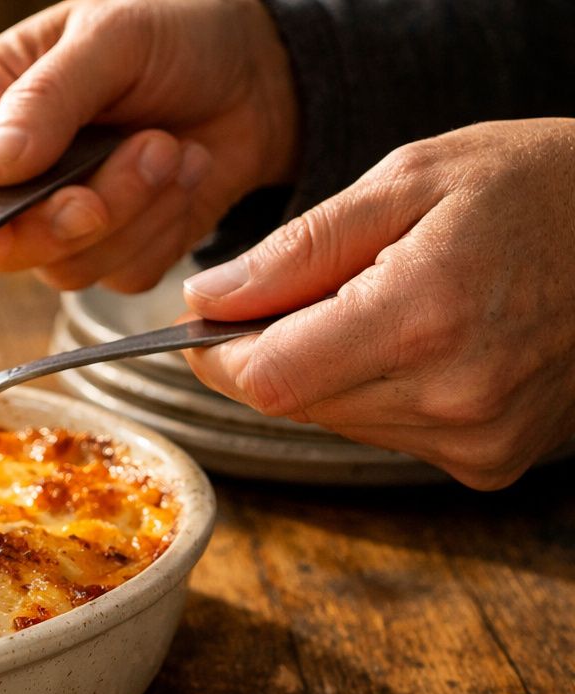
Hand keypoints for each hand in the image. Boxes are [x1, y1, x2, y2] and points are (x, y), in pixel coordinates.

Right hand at [0, 0, 296, 292]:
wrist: (259, 68)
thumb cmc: (175, 30)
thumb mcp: (111, 38)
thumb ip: (45, 100)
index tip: (3, 223)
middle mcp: (8, 175)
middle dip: (70, 217)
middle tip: (142, 156)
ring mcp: (56, 220)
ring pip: (64, 267)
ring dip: (134, 212)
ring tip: (171, 147)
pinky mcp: (111, 251)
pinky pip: (121, 276)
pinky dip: (164, 231)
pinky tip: (186, 173)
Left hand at [183, 119, 574, 489]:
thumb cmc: (537, 187)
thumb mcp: (409, 180)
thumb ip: (296, 249)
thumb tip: (207, 298)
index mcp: (421, 319)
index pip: (265, 377)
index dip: (217, 354)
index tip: (206, 323)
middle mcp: (450, 397)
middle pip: (293, 402)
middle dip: (275, 351)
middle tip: (314, 290)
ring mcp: (476, 439)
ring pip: (336, 420)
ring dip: (330, 371)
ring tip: (389, 304)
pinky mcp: (491, 462)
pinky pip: (389, 434)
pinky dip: (382, 392)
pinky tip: (428, 342)